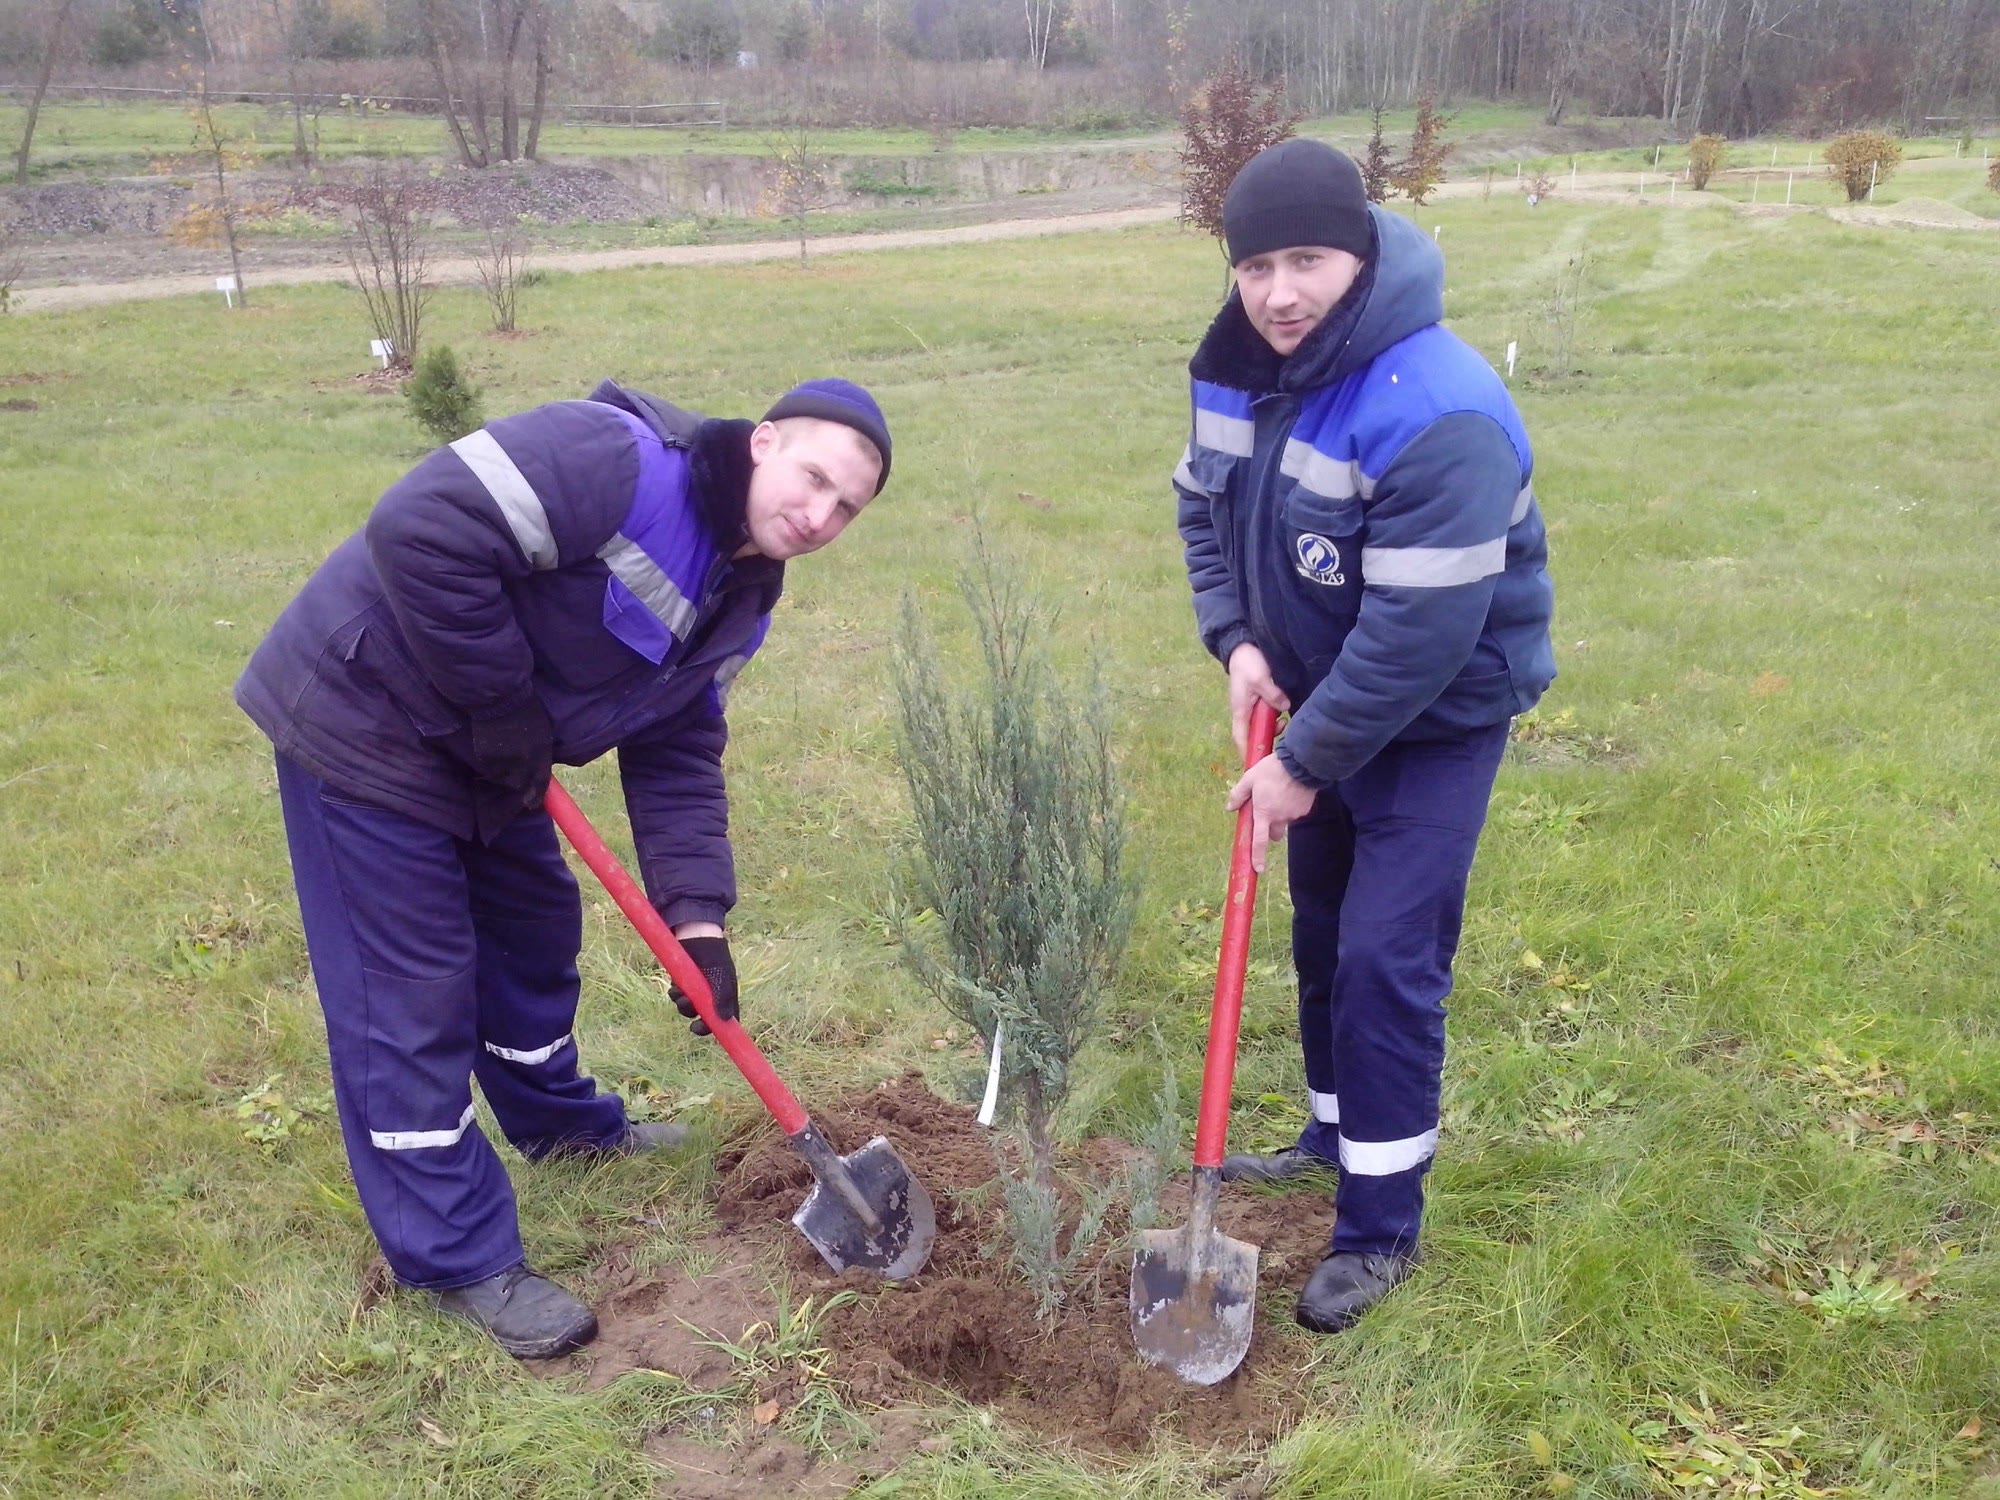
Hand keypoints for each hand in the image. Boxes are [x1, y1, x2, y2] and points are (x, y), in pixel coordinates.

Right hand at [468, 698, 553, 812]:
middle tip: (513, 773)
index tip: (532, 803)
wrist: (499, 699)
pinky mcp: (485, 757)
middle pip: (518, 784)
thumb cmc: (526, 709)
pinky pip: (488, 768)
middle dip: (517, 781)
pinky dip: (490, 763)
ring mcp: (503, 761)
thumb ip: (541, 751)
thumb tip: (540, 767)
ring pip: (501, 777)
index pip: (540, 783)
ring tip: (502, 755)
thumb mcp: (542, 730)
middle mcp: (522, 762)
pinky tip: (491, 749)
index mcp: (540, 754)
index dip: (536, 796)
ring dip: (502, 772)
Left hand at [669, 931, 737, 1035]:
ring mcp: (696, 990)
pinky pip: (677, 996)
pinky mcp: (683, 983)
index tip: (707, 1031)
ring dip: (683, 1006)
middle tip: (693, 1024)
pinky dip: (675, 995)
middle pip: (704, 1018)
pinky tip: (676, 987)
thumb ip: (722, 998)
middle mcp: (711, 995)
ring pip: (688, 1009)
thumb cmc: (714, 955)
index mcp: (725, 995)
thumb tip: (726, 1020)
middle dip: (696, 1021)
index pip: (725, 1019)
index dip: (718, 1029)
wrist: (697, 935)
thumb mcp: (721, 977)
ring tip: (681, 995)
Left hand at [1225, 754, 1315, 873]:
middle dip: (1269, 828)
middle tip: (1266, 812)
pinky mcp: (1305, 809)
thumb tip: (1230, 808)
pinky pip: (1295, 812)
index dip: (1257, 856)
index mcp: (1264, 813)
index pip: (1259, 840)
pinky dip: (1291, 806)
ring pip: (1284, 822)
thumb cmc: (1272, 769)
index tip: (1258, 868)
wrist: (1301, 763)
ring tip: (1280, 793)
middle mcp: (1279, 818)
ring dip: (1280, 815)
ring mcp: (1294, 815)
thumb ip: (1239, 794)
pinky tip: (1291, 791)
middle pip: (1273, 834)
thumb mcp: (1249, 778)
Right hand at [1226, 643, 1290, 759]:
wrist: (1244, 647)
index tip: (1254, 765)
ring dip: (1272, 729)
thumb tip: (1285, 708)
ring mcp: (1252, 706)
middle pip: (1252, 734)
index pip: (1241, 737)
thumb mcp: (1260, 679)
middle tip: (1278, 746)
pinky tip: (1284, 715)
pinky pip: (1266, 715)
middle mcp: (1244, 711)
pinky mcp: (1260, 699)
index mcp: (1240, 709)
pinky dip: (1275, 719)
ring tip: (1284, 724)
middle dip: (1264, 742)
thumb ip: (1273, 695)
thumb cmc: (1248, 664)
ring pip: (1261, 725)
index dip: (1247, 752)